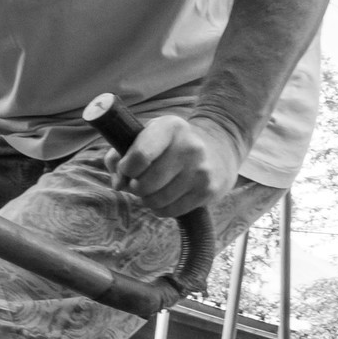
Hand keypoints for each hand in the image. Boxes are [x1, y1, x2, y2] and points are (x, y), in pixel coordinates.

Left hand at [108, 113, 243, 218]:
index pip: (138, 157)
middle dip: (135, 187)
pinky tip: (167, 196)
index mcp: (170, 128)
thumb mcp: (144, 137)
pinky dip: (161, 208)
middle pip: (143, 185)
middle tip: (142, 181)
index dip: (126, 169)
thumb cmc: (169, 145)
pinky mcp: (208, 190)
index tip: (128, 168)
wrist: (219, 147)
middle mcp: (190, 147)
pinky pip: (169, 211)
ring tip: (155, 188)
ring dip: (147, 199)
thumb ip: (118, 156)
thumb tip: (118, 184)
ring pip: (155, 201)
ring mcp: (201, 170)